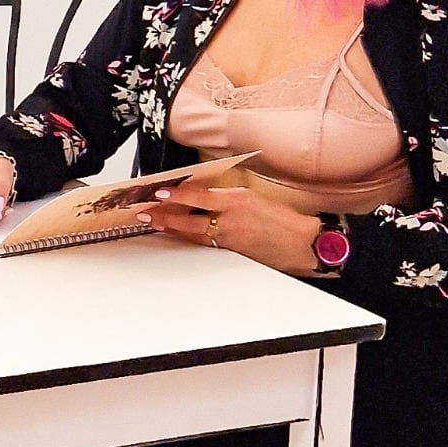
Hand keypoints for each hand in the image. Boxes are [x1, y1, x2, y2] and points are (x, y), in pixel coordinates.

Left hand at [140, 180, 319, 274]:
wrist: (301, 243)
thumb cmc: (282, 219)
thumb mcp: (254, 198)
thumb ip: (227, 198)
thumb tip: (204, 197)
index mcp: (237, 200)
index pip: (200, 197)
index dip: (177, 196)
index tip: (160, 193)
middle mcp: (231, 219)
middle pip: (189, 219)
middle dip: (165, 216)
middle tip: (146, 212)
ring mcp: (230, 238)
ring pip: (193, 234)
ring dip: (172, 229)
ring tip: (154, 223)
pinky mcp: (231, 252)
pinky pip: (205, 244)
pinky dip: (189, 239)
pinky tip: (177, 236)